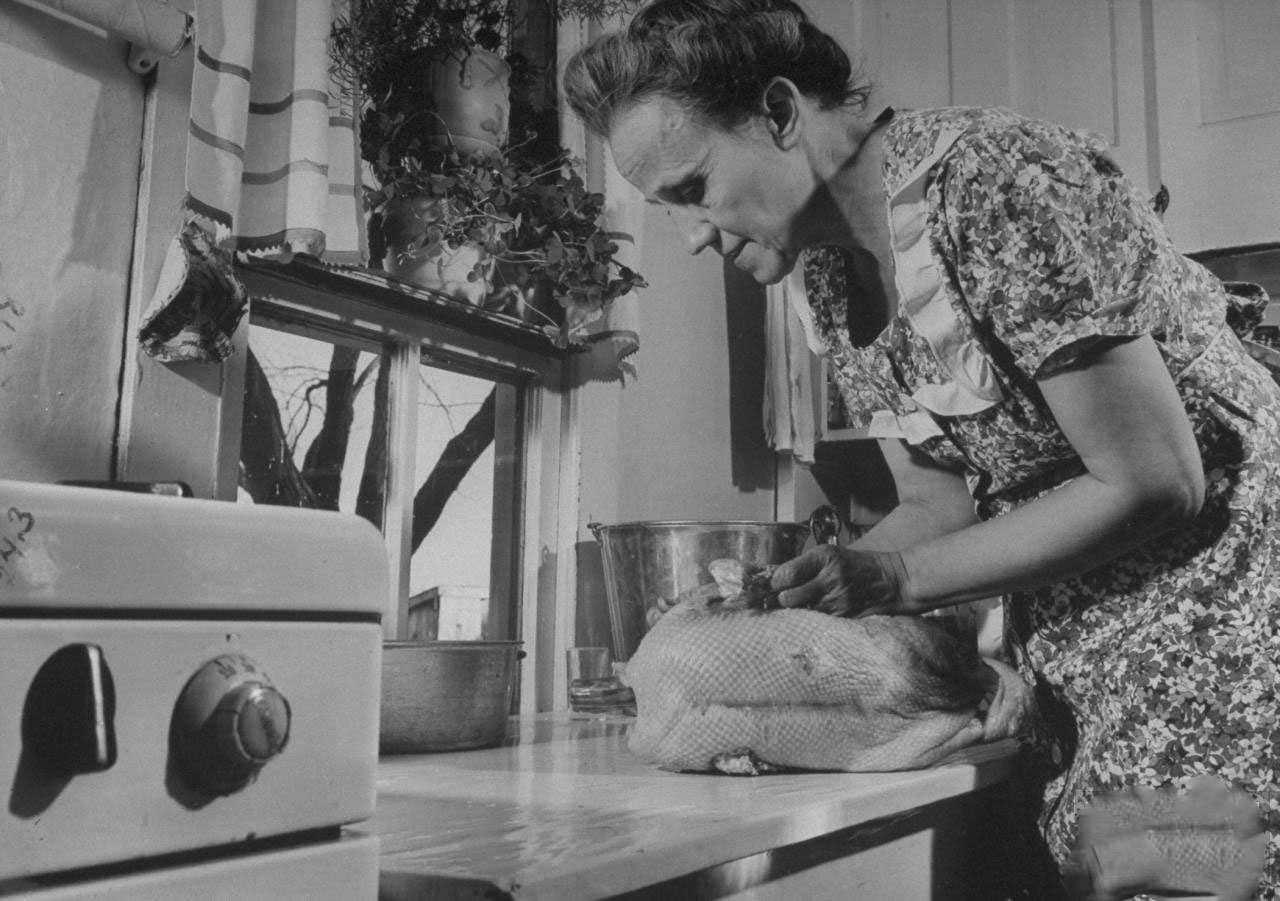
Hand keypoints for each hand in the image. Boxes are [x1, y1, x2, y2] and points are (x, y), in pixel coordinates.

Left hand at [767, 545, 909, 616]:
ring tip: (797, 610)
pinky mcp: (844, 618)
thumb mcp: (830, 555)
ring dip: (794, 614)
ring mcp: (838, 600)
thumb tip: (772, 579)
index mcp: (823, 558)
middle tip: (780, 601)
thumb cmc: (856, 566)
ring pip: (799, 614)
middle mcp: (829, 578)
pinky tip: (812, 618)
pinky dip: (810, 622)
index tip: (764, 589)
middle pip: (787, 598)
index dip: (770, 585)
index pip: (784, 574)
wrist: (892, 580)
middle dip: (779, 602)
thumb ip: (802, 566)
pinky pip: (816, 623)